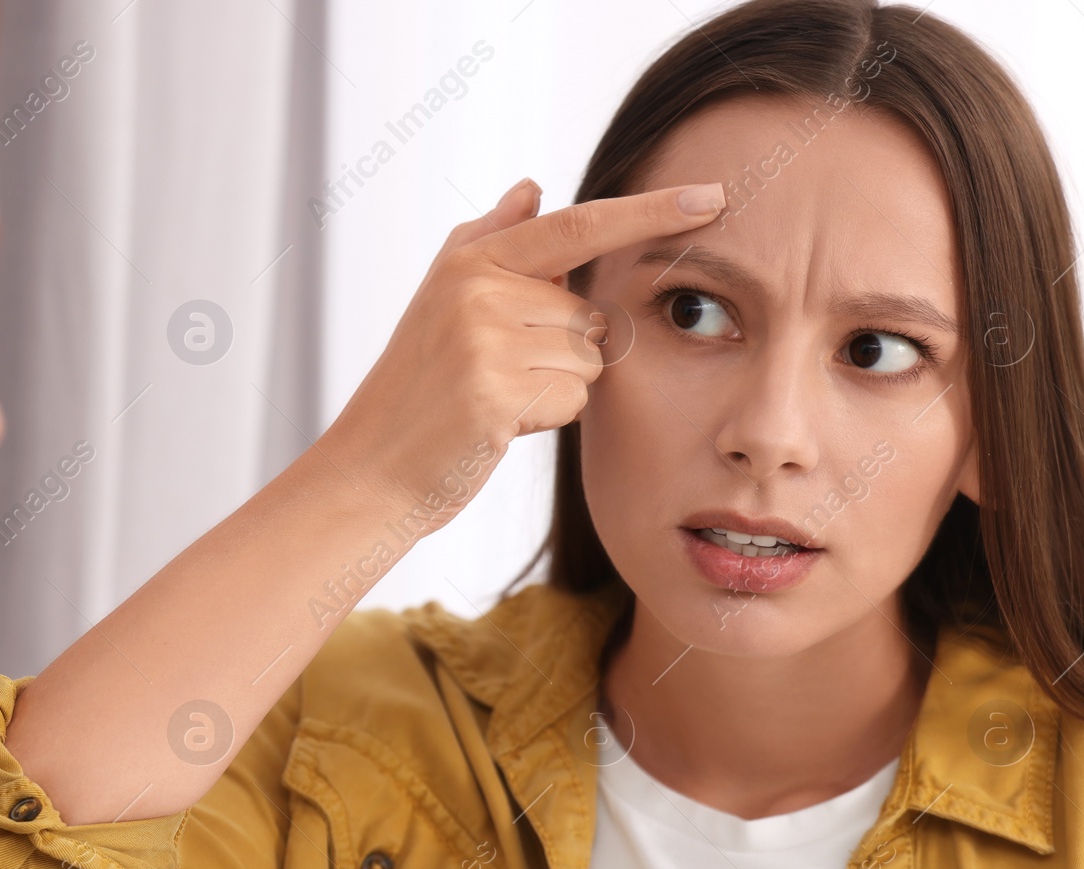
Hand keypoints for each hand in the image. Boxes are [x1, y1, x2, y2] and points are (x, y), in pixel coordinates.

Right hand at [320, 176, 727, 530]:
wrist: (371, 467)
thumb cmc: (416, 388)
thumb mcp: (442, 299)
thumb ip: (492, 239)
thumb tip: (534, 187)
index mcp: (470, 260)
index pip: (577, 225)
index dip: (648, 211)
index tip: (713, 197)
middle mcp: (479, 290)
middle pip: (588, 314)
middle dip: (562, 351)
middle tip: (496, 375)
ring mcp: (485, 340)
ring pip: (586, 360)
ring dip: (554, 389)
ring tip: (493, 400)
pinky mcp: (496, 393)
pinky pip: (570, 400)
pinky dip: (543, 420)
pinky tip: (495, 425)